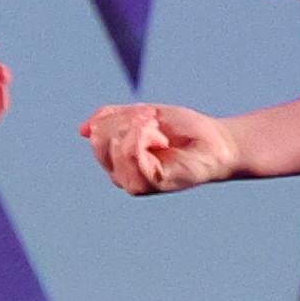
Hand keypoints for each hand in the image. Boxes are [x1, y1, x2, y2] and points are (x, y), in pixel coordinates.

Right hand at [83, 101, 240, 195]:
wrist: (217, 142)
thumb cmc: (185, 131)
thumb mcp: (144, 116)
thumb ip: (113, 119)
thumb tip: (82, 130)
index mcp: (117, 159)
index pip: (97, 132)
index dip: (119, 115)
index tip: (148, 114)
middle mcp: (121, 175)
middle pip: (100, 139)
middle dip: (127, 120)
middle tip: (155, 122)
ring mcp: (133, 182)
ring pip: (114, 147)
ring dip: (138, 129)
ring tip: (160, 133)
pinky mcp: (148, 186)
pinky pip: (130, 155)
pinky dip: (144, 138)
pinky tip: (162, 141)